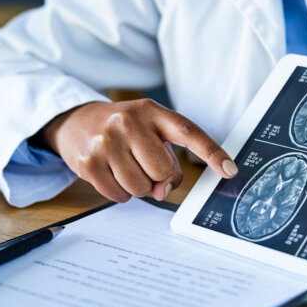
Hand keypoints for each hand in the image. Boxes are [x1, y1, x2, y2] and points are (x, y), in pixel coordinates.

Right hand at [36, 99, 237, 201]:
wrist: (77, 122)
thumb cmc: (125, 131)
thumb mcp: (150, 133)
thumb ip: (168, 161)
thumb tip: (162, 191)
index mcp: (152, 112)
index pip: (188, 132)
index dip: (212, 153)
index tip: (230, 170)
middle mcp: (128, 122)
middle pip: (163, 170)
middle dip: (159, 176)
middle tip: (144, 164)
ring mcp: (106, 141)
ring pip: (141, 187)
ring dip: (139, 186)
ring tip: (126, 167)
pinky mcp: (88, 162)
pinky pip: (119, 195)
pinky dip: (120, 193)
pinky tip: (112, 174)